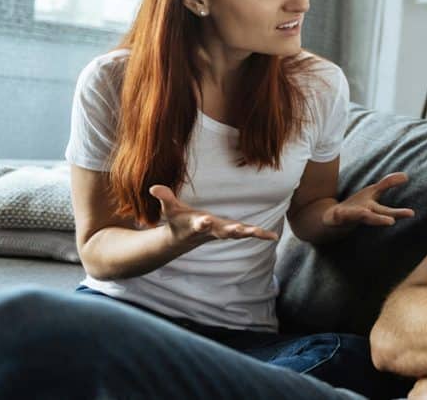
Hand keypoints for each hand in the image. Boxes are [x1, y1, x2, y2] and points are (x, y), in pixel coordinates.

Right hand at [148, 185, 279, 245]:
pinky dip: (260, 235)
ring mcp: (223, 232)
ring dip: (249, 233)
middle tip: (238, 230)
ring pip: (237, 234)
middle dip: (230, 231)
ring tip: (262, 233)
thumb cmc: (179, 220)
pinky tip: (273, 237)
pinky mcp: (232, 232)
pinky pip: (248, 234)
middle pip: (222, 231)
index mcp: (197, 224)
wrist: (185, 238)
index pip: (199, 223)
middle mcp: (212, 230)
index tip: (204, 221)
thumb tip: (154, 187)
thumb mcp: (170, 209)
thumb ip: (165, 198)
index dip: (201, 223)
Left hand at [322, 172, 414, 226]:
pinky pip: (336, 214)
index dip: (398, 213)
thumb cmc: (358, 205)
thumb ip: (388, 183)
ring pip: (355, 217)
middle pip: (373, 217)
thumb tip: (405, 176)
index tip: (411, 214)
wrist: (335, 218)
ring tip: (364, 216)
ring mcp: (348, 215)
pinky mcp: (336, 215)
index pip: (386, 211)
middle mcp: (362, 215)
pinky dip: (338, 214)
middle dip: (381, 219)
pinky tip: (338, 212)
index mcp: (372, 210)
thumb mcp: (373, 192)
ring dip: (360, 216)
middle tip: (391, 222)